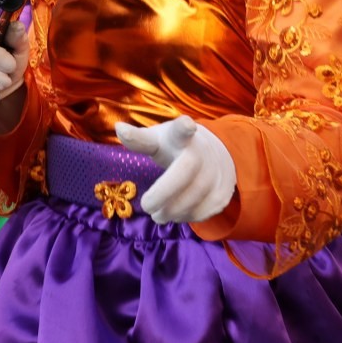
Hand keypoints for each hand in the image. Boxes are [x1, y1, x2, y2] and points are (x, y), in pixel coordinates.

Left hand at [115, 116, 236, 224]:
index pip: (183, 129)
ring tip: (158, 215)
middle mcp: (203, 152)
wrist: (214, 155)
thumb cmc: (176, 147)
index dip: (184, 127)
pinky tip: (176, 214)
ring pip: (194, 197)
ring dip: (172, 211)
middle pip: (184, 173)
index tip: (186, 125)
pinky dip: (185, 217)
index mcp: (182, 136)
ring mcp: (216, 172)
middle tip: (146, 207)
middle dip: (163, 193)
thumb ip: (139, 139)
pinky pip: (203, 212)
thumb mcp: (158, 140)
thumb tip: (118, 128)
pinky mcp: (223, 192)